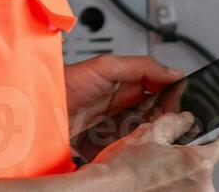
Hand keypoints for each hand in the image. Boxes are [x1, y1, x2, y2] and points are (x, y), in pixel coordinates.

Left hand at [63, 55, 185, 161]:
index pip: (160, 91)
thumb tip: (173, 71)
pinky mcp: (104, 148)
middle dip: (164, 120)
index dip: (172, 96)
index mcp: (126, 84)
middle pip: (155, 116)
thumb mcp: (106, 66)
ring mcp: (114, 129)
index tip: (182, 103)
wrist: (37, 110)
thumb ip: (141, 66)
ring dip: (148, 137)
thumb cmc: (65, 83)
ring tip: (149, 135)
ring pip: (143, 136)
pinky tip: (132, 150)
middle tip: (168, 123)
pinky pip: (125, 152)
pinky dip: (130, 153)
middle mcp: (122, 107)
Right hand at [82, 111, 218, 191]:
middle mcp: (204, 187)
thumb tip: (186, 118)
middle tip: (167, 158)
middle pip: (206, 166)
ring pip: (195, 183)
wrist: (109, 191)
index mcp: (199, 163)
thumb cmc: (126, 169)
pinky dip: (176, 189)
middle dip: (190, 160)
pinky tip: (157, 185)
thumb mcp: (149, 134)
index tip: (204, 138)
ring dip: (182, 178)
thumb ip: (174, 122)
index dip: (210, 138)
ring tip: (157, 174)